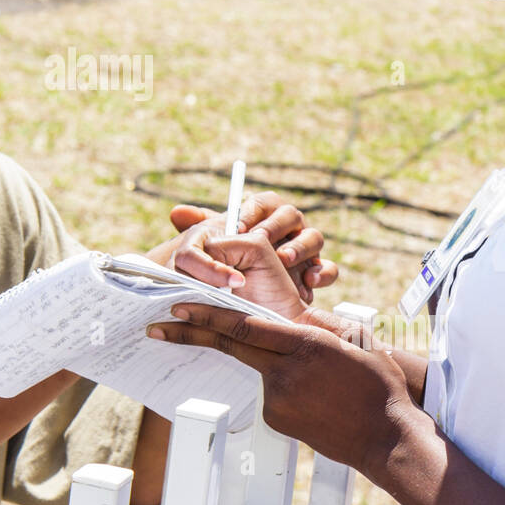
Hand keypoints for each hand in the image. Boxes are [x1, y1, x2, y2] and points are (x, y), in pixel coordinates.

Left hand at [146, 303, 416, 478]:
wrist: (387, 436)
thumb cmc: (378, 385)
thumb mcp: (353, 343)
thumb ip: (315, 330)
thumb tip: (293, 322)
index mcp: (304, 344)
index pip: (243, 326)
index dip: (208, 314)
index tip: (178, 307)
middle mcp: (284, 371)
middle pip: (229, 346)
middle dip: (191, 334)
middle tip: (158, 328)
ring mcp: (278, 399)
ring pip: (259, 369)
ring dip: (273, 367)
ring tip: (319, 383)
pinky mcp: (276, 419)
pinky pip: (269, 394)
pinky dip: (283, 389)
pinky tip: (314, 400)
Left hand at [164, 192, 338, 304]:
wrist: (253, 303)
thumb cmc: (229, 270)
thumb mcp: (213, 250)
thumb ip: (198, 230)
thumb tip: (176, 212)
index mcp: (263, 217)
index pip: (264, 201)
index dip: (252, 211)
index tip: (239, 228)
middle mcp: (287, 230)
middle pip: (291, 214)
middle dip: (276, 226)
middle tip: (260, 240)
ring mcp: (305, 252)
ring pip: (314, 237)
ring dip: (300, 247)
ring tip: (283, 260)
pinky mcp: (317, 274)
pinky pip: (329, 269)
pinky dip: (322, 273)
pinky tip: (309, 284)